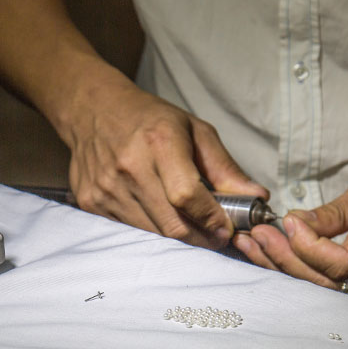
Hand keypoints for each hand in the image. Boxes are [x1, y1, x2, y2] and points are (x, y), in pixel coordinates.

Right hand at [63, 77, 267, 248]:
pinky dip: (151, 231)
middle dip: (201, 238)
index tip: (226, 229)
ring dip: (178, 238)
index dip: (211, 218)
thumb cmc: (150, 120)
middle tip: (216, 236)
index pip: (187, 195)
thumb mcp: (194, 130)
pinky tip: (160, 216)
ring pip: (153, 234)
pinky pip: (131, 230)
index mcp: (160, 142)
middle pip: (172, 224)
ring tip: (192, 226)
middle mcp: (130, 167)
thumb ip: (225, 167)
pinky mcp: (91, 202)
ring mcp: (107, 188)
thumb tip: (256, 197)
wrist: (93, 110)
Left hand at [233, 167, 347, 299]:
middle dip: (287, 258)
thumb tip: (295, 224)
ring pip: (321, 287)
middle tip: (258, 234)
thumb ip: (334, 213)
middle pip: (325, 281)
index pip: (340, 263)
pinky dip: (298, 268)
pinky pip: (325, 284)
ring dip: (285, 265)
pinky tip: (272, 253)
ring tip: (256, 242)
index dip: (308, 246)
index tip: (287, 221)